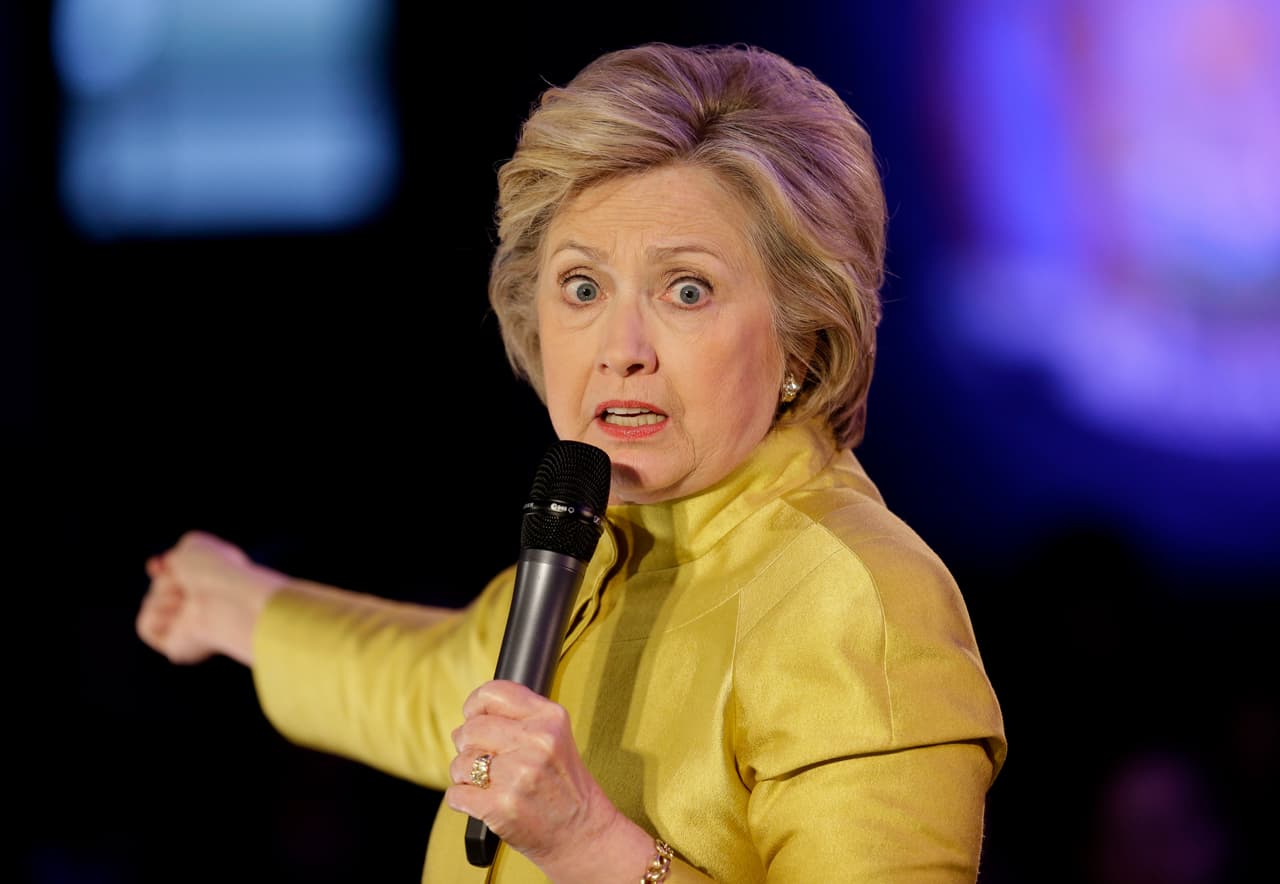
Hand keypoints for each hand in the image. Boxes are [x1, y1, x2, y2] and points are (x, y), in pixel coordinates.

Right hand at [136, 530, 286, 665]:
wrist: (224, 600)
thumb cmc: (215, 571)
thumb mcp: (195, 545)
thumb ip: (178, 553)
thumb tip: (162, 568)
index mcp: (216, 585)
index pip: (181, 578)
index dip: (164, 571)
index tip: (156, 564)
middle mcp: (205, 608)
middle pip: (159, 587)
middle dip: (165, 581)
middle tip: (187, 584)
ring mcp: (191, 629)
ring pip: (150, 604)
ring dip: (163, 597)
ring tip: (189, 602)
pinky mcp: (177, 648)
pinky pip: (145, 625)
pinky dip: (157, 617)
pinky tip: (180, 618)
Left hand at [445, 680, 646, 880]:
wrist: (582, 835)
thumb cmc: (564, 787)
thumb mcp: (556, 737)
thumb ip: (520, 718)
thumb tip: (471, 715)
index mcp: (550, 718)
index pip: (493, 693)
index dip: (475, 706)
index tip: (474, 717)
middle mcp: (536, 742)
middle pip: (470, 729)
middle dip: (469, 746)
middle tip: (487, 761)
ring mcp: (518, 775)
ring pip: (460, 762)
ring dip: (465, 776)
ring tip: (490, 785)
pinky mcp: (501, 807)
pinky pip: (456, 794)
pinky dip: (462, 800)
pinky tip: (484, 803)